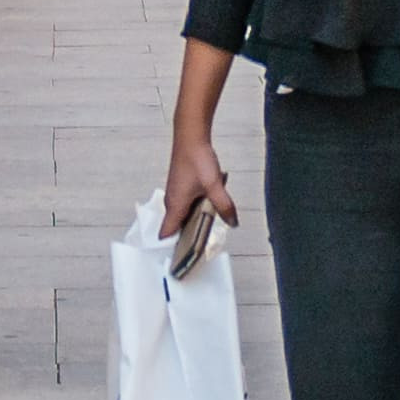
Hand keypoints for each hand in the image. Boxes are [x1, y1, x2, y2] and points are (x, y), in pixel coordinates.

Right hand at [157, 122, 235, 251]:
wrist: (190, 136)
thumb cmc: (196, 159)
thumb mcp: (214, 185)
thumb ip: (224, 206)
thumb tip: (232, 222)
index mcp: (175, 206)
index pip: (166, 235)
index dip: (172, 250)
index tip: (182, 263)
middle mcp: (171, 203)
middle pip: (175, 229)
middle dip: (185, 241)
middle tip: (199, 252)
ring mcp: (175, 195)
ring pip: (181, 217)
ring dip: (192, 225)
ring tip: (206, 234)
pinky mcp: (181, 188)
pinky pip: (185, 207)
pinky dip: (194, 213)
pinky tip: (208, 211)